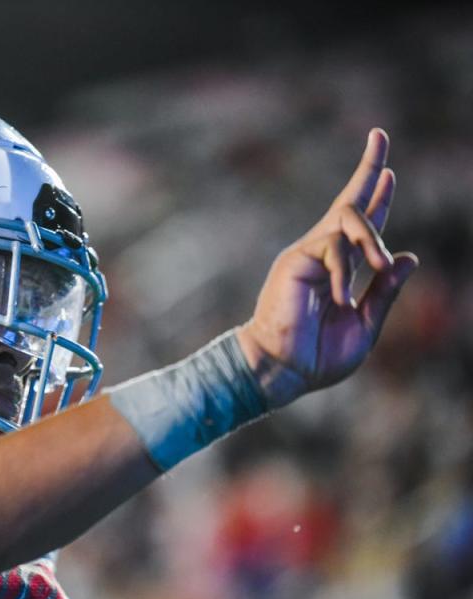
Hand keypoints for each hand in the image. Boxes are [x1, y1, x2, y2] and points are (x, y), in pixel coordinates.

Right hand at [236, 129, 418, 408]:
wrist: (281, 371)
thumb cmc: (318, 356)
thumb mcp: (366, 324)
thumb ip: (385, 292)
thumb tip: (410, 258)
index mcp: (340, 269)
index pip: (362, 225)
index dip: (377, 194)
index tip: (389, 166)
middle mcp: (321, 254)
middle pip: (351, 202)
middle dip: (369, 168)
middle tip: (380, 134)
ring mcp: (306, 254)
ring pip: (349, 220)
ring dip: (374, 238)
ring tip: (380, 267)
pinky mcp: (295, 259)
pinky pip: (333, 248)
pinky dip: (345, 272)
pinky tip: (342, 298)